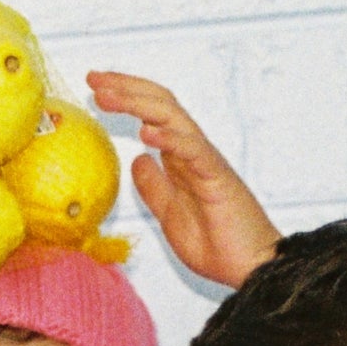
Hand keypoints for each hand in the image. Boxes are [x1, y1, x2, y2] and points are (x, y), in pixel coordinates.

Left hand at [83, 70, 279, 287]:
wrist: (252, 268)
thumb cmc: (219, 245)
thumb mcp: (169, 216)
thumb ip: (154, 187)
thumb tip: (137, 160)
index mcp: (181, 160)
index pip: (153, 116)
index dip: (126, 98)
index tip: (96, 88)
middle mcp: (194, 153)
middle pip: (161, 106)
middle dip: (126, 88)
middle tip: (94, 77)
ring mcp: (206, 162)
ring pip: (173, 119)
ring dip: (138, 103)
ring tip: (108, 95)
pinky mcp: (218, 178)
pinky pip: (193, 151)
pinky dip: (170, 139)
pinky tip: (146, 133)